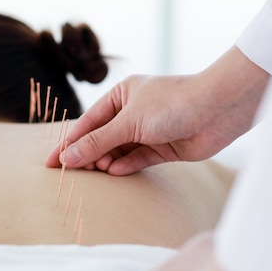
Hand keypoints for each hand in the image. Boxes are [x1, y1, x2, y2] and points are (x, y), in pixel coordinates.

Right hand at [45, 47, 269, 174]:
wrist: (219, 109)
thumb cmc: (173, 104)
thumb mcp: (129, 122)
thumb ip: (98, 142)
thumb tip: (68, 157)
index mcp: (120, 96)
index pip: (88, 123)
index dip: (69, 142)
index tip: (52, 162)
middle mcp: (133, 113)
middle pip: (102, 138)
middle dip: (88, 154)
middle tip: (72, 173)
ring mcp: (148, 131)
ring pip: (119, 151)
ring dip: (107, 161)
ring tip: (96, 172)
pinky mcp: (163, 147)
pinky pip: (138, 159)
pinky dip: (126, 166)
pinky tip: (114, 173)